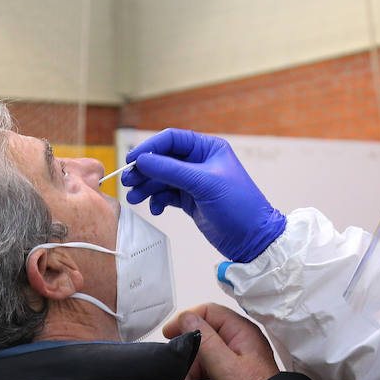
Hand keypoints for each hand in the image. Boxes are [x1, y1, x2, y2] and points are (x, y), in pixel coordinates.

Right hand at [123, 129, 285, 262]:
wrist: (252, 239)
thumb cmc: (238, 206)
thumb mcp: (204, 184)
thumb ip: (171, 170)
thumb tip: (141, 160)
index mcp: (208, 149)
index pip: (172, 140)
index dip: (150, 148)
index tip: (132, 160)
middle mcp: (200, 162)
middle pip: (163, 159)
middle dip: (145, 170)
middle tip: (128, 181)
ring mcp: (194, 182)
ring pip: (162, 178)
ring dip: (147, 186)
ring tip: (135, 198)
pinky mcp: (190, 200)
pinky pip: (166, 195)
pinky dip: (157, 200)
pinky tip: (156, 209)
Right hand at [164, 303, 278, 379]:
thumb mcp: (224, 364)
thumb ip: (205, 338)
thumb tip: (186, 318)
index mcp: (241, 330)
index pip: (208, 311)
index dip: (186, 319)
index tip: (169, 332)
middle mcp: (239, 338)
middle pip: (204, 332)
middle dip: (189, 349)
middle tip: (179, 364)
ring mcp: (237, 354)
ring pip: (205, 351)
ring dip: (193, 366)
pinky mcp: (234, 369)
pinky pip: (211, 365)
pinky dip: (200, 374)